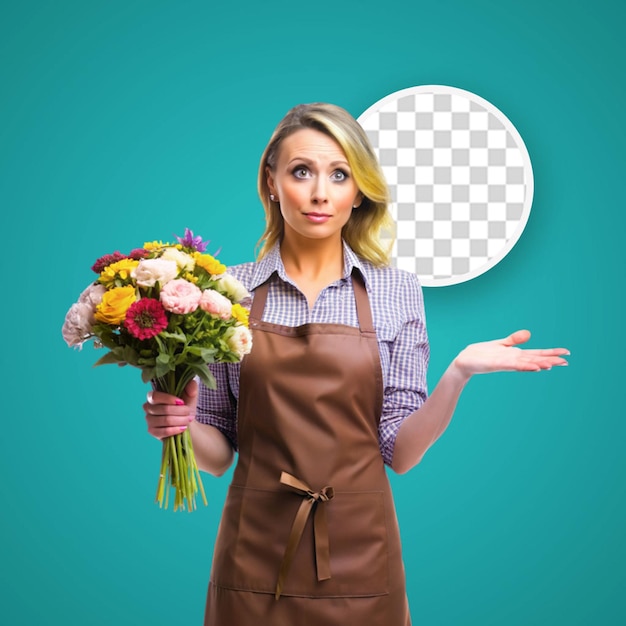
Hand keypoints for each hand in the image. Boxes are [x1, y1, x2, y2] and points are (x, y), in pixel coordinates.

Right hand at [143, 379, 198, 439]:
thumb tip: (191, 383)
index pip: (155, 396)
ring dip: (180, 420)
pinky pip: (164, 431)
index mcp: (153, 396)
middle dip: (180, 411)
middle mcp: (148, 407)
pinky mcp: (152, 432)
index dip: (168, 399)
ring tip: (188, 420)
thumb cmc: (184, 406)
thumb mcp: (190, 395)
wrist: (185, 422)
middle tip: (188, 412)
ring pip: (166, 420)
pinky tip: (183, 428)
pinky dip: (176, 429)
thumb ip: (191, 387)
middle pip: (164, 409)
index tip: (182, 402)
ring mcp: (149, 420)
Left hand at [452, 329, 569, 379]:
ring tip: (552, 365)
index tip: (566, 353)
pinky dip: (522, 365)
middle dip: (550, 360)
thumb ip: (514, 340)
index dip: (551, 353)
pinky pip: (511, 364)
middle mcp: (513, 360)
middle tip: (566, 362)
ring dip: (538, 364)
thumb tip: (529, 334)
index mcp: (516, 355)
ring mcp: (506, 363)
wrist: (465, 361)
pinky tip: (532, 367)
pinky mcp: (496, 364)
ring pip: (525, 363)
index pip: (537, 353)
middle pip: (535, 359)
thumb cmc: (483, 354)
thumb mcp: (501, 344)